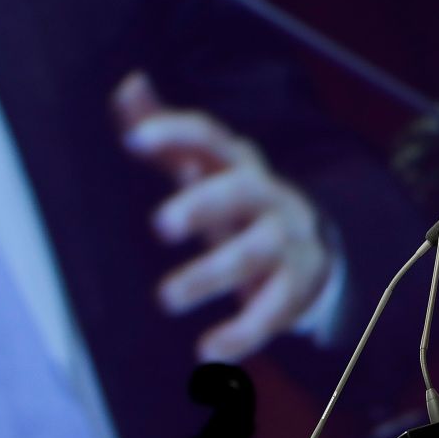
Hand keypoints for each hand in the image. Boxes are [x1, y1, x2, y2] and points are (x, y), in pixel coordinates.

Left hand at [112, 70, 329, 361]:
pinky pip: (271, 311)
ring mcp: (282, 242)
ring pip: (254, 254)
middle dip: (203, 204)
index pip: (207, 137)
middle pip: (240, 192)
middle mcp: (264, 196)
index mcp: (235, 162)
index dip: (173, 134)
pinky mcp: (291, 289)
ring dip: (211, 275)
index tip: (132, 141)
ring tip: (166, 298)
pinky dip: (242, 334)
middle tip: (160, 225)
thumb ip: (163, 128)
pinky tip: (208, 352)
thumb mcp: (203, 164)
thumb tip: (127, 85)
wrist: (310, 245)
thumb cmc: (234, 199)